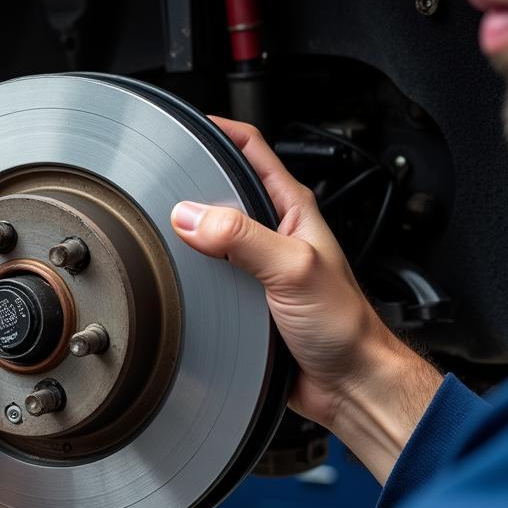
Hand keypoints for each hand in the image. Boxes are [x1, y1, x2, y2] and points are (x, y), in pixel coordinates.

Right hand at [171, 117, 442, 483]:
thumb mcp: (293, 269)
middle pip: (223, 189)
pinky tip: (178, 275)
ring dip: (188, 230)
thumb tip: (191, 216)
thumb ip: (242, 239)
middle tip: (158, 178)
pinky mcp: (247, 298)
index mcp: (292, 209)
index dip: (219, 130)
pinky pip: (210, 273)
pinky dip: (190, 271)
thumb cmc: (344, 326)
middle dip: (191, 180)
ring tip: (158, 224)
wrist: (349, 384)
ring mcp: (259, 265)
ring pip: (212, 233)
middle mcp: (274, 231)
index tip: (185, 124)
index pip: (251, 149)